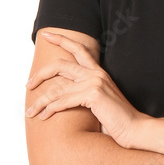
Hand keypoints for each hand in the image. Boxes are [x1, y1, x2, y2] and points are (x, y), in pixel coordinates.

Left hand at [25, 32, 151, 147]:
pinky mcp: (93, 94)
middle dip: (40, 74)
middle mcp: (96, 73)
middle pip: (60, 65)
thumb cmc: (117, 120)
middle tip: (28, 85)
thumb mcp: (99, 102)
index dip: (61, 39)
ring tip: (31, 112)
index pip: (78, 49)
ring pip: (57, 88)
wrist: (135, 130)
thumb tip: (63, 96)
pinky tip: (44, 116)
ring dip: (41, 101)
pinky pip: (63, 100)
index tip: (45, 35)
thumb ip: (84, 94)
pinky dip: (50, 109)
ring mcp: (95, 82)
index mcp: (98, 72)